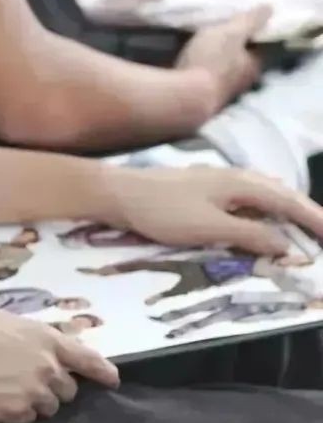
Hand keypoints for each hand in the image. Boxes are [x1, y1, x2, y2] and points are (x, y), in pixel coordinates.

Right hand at [0, 313, 117, 422]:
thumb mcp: (3, 322)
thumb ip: (32, 337)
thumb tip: (47, 347)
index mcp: (45, 338)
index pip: (88, 358)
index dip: (103, 371)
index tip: (113, 381)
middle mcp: (47, 366)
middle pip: (68, 388)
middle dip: (53, 387)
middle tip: (26, 381)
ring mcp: (34, 393)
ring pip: (49, 407)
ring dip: (35, 402)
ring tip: (6, 391)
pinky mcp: (17, 415)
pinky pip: (28, 420)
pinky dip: (17, 414)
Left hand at [105, 163, 322, 257]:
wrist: (120, 193)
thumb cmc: (163, 210)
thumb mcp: (209, 228)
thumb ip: (249, 235)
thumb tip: (286, 245)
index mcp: (241, 184)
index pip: (288, 203)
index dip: (314, 220)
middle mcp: (236, 177)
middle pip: (282, 195)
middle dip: (307, 214)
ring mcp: (221, 180)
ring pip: (267, 194)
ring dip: (288, 211)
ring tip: (305, 229)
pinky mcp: (208, 188)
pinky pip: (251, 197)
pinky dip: (268, 209)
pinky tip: (266, 217)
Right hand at [176, 8, 267, 112]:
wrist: (186, 96)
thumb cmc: (213, 61)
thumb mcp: (232, 33)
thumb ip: (250, 20)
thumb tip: (271, 8)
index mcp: (253, 65)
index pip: (259, 46)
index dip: (253, 33)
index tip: (243, 21)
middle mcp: (242, 81)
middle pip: (242, 59)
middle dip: (234, 47)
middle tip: (223, 29)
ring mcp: (222, 91)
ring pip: (224, 70)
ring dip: (217, 57)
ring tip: (205, 41)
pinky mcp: (203, 96)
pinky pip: (206, 76)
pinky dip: (203, 66)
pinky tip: (193, 59)